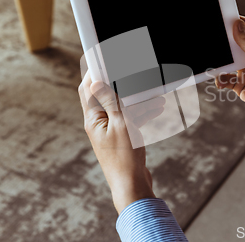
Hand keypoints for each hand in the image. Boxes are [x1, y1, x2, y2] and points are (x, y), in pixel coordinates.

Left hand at [78, 71, 164, 213]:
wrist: (132, 186)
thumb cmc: (125, 158)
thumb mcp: (120, 124)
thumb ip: (109, 102)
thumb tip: (96, 81)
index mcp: (93, 119)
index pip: (88, 89)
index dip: (94, 71)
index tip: (102, 58)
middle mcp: (98, 123)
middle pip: (106, 96)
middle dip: (120, 84)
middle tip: (131, 73)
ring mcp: (109, 131)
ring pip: (122, 107)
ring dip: (137, 100)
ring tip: (155, 95)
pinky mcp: (120, 138)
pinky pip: (130, 119)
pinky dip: (141, 113)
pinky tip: (157, 109)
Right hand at [215, 16, 244, 143]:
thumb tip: (237, 24)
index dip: (238, 22)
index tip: (223, 18)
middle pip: (236, 44)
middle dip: (225, 42)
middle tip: (213, 39)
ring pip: (229, 62)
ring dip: (221, 62)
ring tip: (213, 62)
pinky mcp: (242, 86)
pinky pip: (226, 79)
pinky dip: (221, 80)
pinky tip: (219, 81)